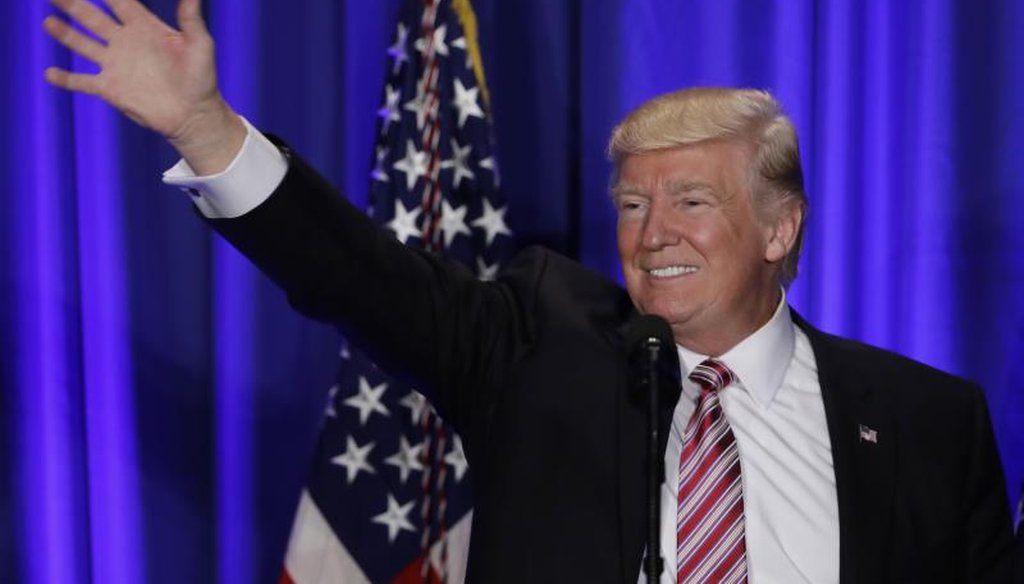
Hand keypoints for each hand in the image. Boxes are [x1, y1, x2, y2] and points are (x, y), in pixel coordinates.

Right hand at [44, 0, 245, 173]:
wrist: (194, 115)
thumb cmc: (202, 79)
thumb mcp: (201, 46)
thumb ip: (192, 20)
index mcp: (145, 28)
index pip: (119, 2)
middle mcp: (126, 42)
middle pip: (92, 17)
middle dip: (73, 4)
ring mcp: (116, 65)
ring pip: (82, 44)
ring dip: (64, 34)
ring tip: (48, 22)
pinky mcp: (110, 88)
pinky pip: (82, 82)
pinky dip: (65, 79)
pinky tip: (50, 74)